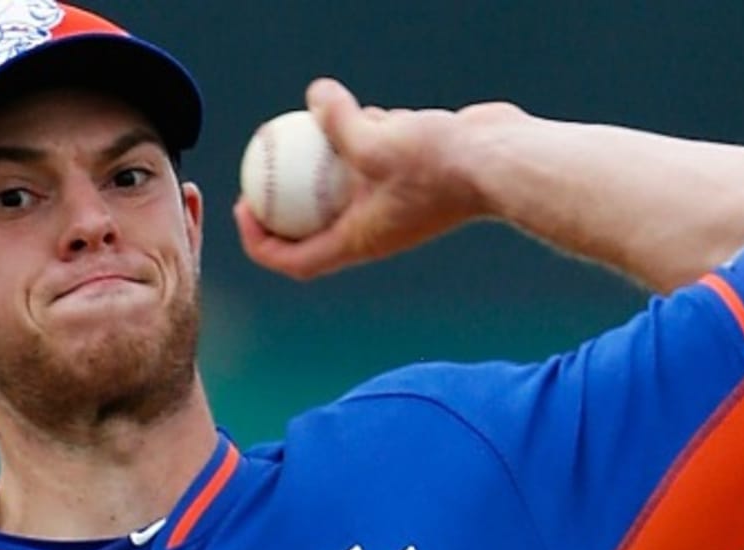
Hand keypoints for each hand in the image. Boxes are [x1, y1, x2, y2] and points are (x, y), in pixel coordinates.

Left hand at [234, 78, 507, 279]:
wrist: (500, 163)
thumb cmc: (439, 164)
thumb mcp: (377, 140)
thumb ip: (339, 121)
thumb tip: (314, 96)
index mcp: (358, 242)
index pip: (295, 260)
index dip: (260, 243)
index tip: (242, 210)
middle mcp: (373, 232)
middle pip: (313, 231)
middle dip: (281, 209)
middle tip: (258, 174)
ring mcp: (395, 208)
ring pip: (347, 191)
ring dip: (326, 165)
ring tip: (308, 130)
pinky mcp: (413, 182)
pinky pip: (377, 164)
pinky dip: (367, 141)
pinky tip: (368, 109)